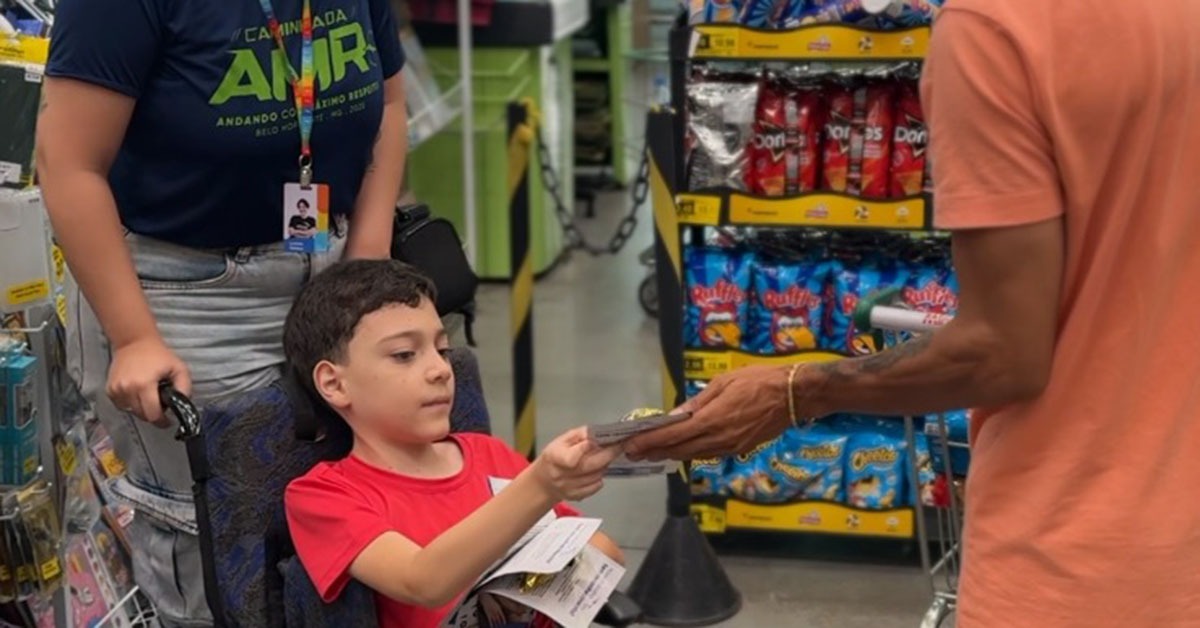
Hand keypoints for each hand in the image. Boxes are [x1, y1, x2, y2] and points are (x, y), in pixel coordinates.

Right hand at [107, 336, 190, 426]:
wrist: (134, 342)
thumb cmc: (158, 355)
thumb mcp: (179, 368)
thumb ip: (184, 388)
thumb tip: (182, 404)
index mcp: (144, 385)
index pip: (152, 415)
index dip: (162, 421)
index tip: (167, 421)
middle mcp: (127, 389)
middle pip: (141, 415)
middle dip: (153, 414)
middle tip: (160, 404)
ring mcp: (116, 390)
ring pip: (131, 412)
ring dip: (141, 409)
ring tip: (149, 396)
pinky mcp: (109, 389)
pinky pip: (122, 406)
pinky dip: (130, 404)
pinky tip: (138, 393)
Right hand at [478, 593, 506, 626]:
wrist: (486, 599)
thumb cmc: (492, 601)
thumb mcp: (497, 605)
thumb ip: (499, 610)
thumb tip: (501, 614)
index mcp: (499, 609)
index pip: (502, 616)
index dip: (503, 620)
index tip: (504, 624)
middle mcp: (495, 611)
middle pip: (499, 619)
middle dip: (500, 624)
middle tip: (501, 627)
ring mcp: (491, 613)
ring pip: (495, 621)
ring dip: (496, 625)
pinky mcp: (487, 614)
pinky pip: (490, 620)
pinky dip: (491, 624)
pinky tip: (492, 627)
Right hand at [531, 427, 621, 501]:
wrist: (544, 481)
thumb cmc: (554, 457)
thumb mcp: (562, 440)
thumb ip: (580, 435)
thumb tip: (598, 434)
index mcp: (555, 457)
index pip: (572, 457)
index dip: (586, 448)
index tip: (597, 441)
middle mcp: (561, 474)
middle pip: (590, 466)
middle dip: (608, 454)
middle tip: (618, 446)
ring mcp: (568, 487)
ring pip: (596, 475)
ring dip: (605, 465)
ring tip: (604, 457)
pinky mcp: (576, 496)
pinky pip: (596, 486)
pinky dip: (600, 477)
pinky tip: (597, 470)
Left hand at [624, 365, 793, 461]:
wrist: (793, 396)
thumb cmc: (758, 381)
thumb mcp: (724, 383)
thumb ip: (698, 402)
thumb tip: (674, 416)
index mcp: (713, 419)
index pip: (674, 435)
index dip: (651, 442)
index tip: (632, 445)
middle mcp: (719, 438)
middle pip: (680, 450)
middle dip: (655, 451)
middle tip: (634, 452)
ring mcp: (729, 447)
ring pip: (693, 455)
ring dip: (671, 455)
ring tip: (651, 453)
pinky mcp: (739, 449)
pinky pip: (708, 454)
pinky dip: (691, 453)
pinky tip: (681, 450)